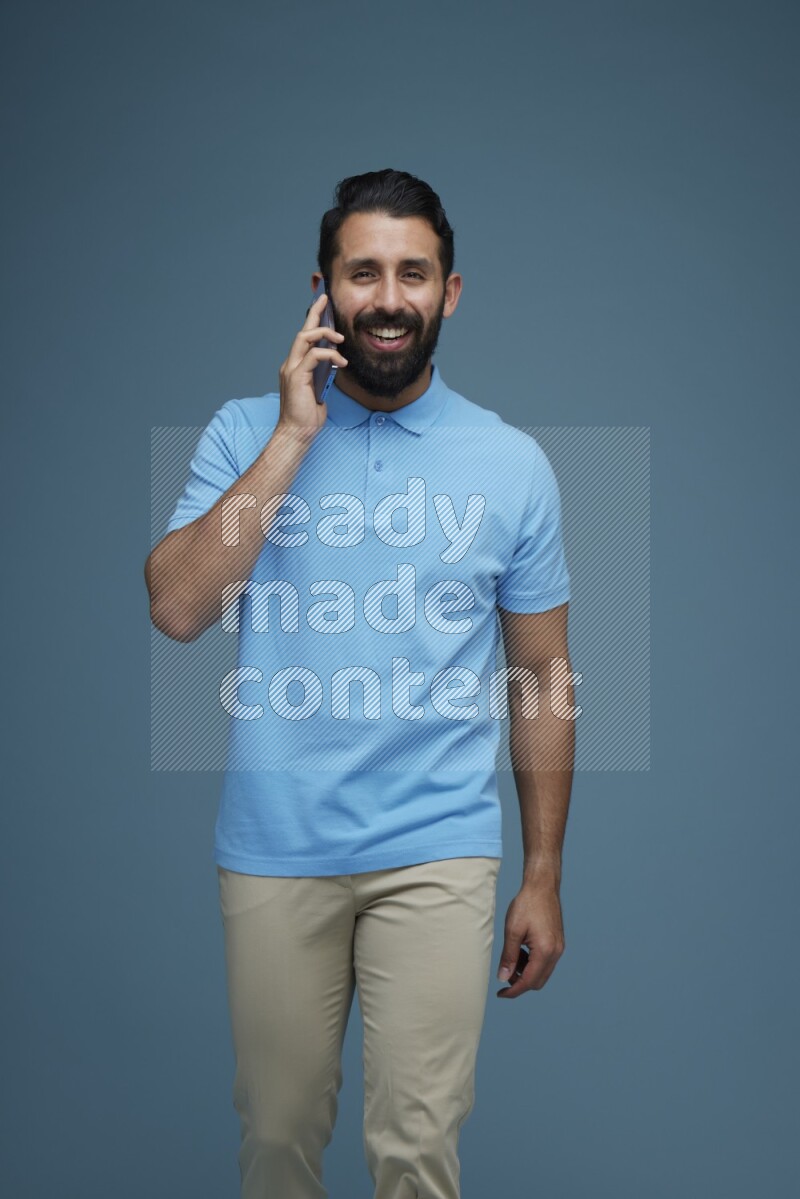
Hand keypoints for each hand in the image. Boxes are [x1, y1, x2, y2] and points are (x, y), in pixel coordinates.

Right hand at [277, 292, 347, 442]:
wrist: (297, 433)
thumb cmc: (307, 416)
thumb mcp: (320, 390)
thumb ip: (324, 375)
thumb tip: (336, 363)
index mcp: (295, 366)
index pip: (304, 339)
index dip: (313, 321)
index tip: (322, 305)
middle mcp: (290, 364)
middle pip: (302, 331)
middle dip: (315, 313)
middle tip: (326, 299)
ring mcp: (291, 369)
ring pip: (304, 338)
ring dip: (324, 333)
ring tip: (340, 338)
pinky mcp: (296, 376)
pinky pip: (313, 356)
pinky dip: (329, 355)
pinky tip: (341, 362)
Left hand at [495, 882, 564, 997]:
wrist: (542, 886)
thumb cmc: (527, 904)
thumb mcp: (512, 931)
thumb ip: (508, 957)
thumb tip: (503, 978)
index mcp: (545, 951)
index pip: (529, 981)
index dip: (513, 990)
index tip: (500, 994)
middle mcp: (556, 952)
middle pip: (538, 981)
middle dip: (520, 982)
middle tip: (504, 973)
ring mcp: (559, 948)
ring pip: (542, 972)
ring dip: (526, 972)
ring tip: (512, 957)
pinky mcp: (558, 943)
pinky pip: (545, 962)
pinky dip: (532, 963)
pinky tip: (521, 950)